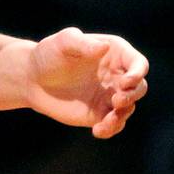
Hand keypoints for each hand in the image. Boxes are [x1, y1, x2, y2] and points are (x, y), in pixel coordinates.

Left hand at [24, 27, 148, 138]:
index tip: (125, 83)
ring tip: (105, 122)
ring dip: (122, 116)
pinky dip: (111, 129)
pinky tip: (97, 131)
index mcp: (115, 54)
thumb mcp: (64, 42)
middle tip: (117, 101)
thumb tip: (104, 48)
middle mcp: (117, 75)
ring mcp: (109, 95)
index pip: (138, 63)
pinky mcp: (99, 113)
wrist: (33, 78)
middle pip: (140, 88)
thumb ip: (84, 44)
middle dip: (133, 96)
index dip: (137, 73)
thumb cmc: (49, 54)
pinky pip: (114, 124)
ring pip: (129, 108)